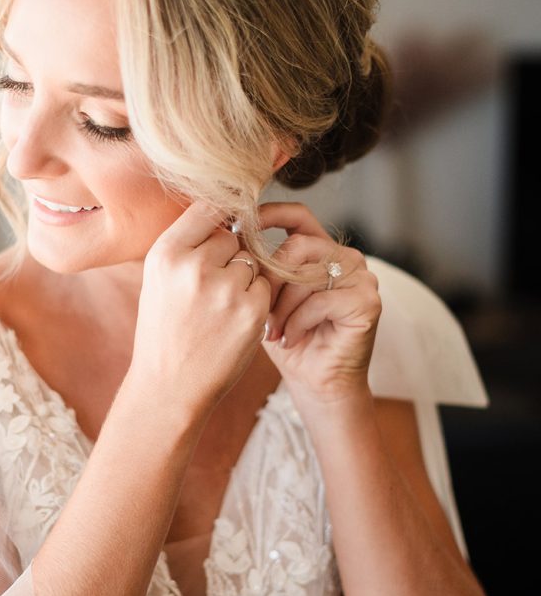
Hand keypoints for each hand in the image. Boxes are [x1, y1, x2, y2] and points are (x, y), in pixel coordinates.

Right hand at [130, 201, 270, 413]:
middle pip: (232, 237)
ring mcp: (225, 289)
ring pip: (252, 262)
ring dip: (243, 280)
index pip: (206, 207)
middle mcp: (194, 267)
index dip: (217, 219)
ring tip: (218, 309)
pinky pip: (264, 287)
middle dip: (228, 256)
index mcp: (165, 254)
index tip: (219, 231)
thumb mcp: (158, 280)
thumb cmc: (164, 330)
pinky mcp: (251, 311)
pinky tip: (232, 322)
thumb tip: (225, 212)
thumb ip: (187, 246)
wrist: (168, 386)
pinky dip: (255, 302)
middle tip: (209, 289)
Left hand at [257, 202, 380, 406]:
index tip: (238, 226)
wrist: (315, 381)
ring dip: (282, 307)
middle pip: (297, 247)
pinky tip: (291, 339)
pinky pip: (320, 300)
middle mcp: (345, 257)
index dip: (269, 214)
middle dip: (269, 281)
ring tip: (273, 331)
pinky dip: (298, 322)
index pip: (298, 216)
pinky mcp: (368, 300)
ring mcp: (361, 277)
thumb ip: (256, 267)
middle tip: (258, 312)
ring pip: (306, 275)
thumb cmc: (287, 338)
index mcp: (321, 250)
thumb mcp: (264, 298)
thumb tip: (227, 236)